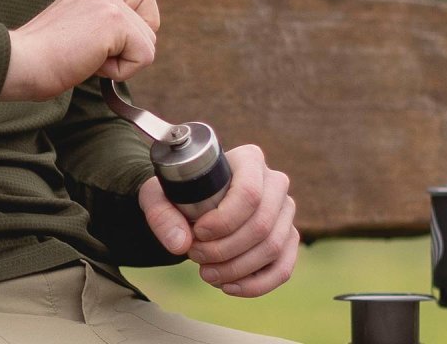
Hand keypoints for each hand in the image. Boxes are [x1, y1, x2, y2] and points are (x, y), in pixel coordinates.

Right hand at [0, 0, 159, 100]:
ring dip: (122, 62)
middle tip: (93, 55)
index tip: (114, 42)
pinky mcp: (113, 21)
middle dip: (130, 50)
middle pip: (150, 24)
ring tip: (87, 59)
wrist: (21, 62)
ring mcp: (108, 3)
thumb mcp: (75, 29)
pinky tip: (91, 64)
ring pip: (148, 43)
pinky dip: (121, 71)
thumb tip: (129, 43)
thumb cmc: (40, 57)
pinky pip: (144, 56)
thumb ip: (101, 25)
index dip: (140, 23)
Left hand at [137, 144, 298, 296]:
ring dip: (236, 268)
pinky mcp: (288, 239)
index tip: (198, 233)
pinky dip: (255, 285)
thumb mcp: (158, 196)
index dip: (224, 221)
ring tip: (206, 272)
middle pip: (262, 225)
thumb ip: (161, 215)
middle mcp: (274, 183)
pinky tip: (228, 287)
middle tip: (195, 256)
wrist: (192, 204)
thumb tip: (180, 244)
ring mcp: (285, 212)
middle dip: (225, 250)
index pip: (249, 193)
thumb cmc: (178, 194)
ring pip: (272, 248)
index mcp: (248, 160)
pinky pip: (283, 269)